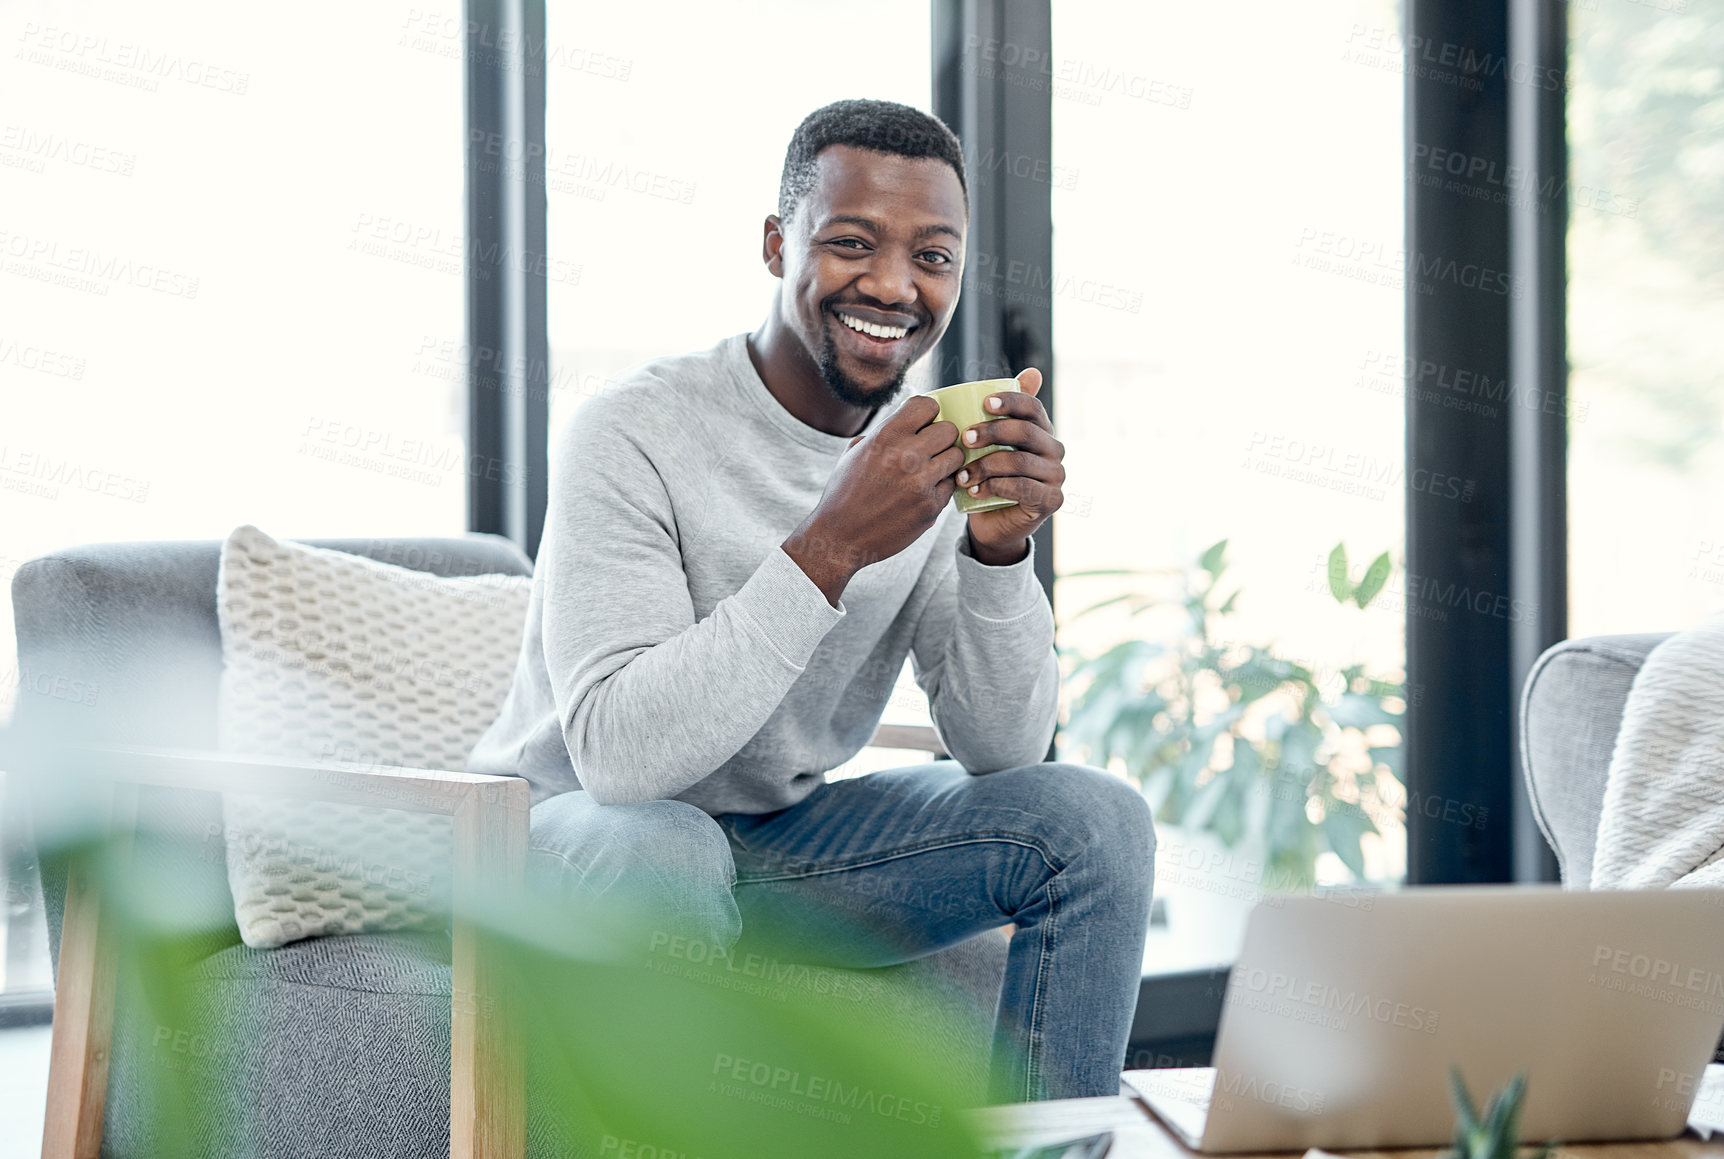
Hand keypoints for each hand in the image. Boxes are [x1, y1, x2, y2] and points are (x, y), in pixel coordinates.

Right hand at [783, 396, 964, 602]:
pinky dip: (941, 487)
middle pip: (950, 430)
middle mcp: (906, 455)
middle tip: (931, 450)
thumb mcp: (854, 454)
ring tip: (931, 470)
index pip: (927, 405)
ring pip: (957, 457)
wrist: (840, 538)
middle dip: (941, 438)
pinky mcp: (931, 506)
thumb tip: (904, 420)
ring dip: (946, 462)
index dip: (928, 414)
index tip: (923, 425)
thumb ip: (881, 434)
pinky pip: (952, 486)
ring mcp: (922, 482)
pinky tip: (924, 492)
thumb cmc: (844, 494)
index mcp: (885, 436)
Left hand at [956, 367, 1063, 562]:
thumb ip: (1000, 412)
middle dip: (992, 432)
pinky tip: (973, 490)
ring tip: (961, 474)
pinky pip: (1022, 488)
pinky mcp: (1051, 500)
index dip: (1010, 401)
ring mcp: (1056, 476)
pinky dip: (994, 488)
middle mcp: (1054, 450)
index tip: (984, 403)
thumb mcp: (990, 443)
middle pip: (1026, 432)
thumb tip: (1032, 372)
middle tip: (964, 438)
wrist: (992, 522)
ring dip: (986, 466)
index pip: (1032, 408)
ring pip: (1020, 462)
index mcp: (1041, 430)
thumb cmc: (990, 476)